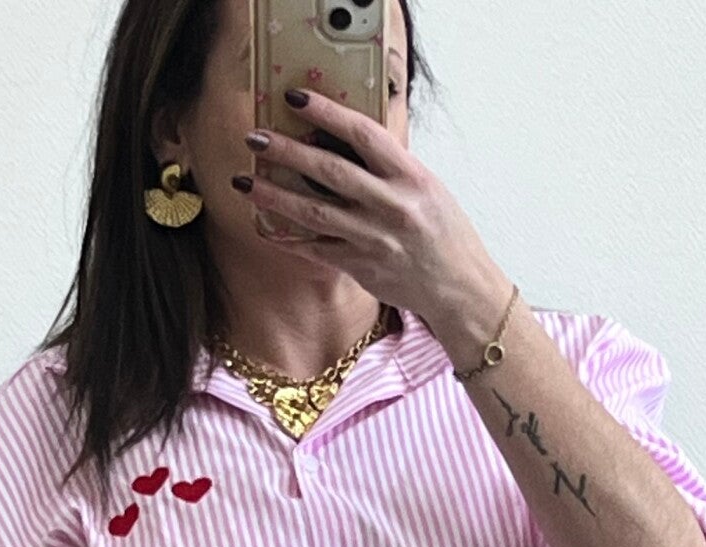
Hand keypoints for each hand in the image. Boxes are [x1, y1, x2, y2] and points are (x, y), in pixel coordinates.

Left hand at [239, 87, 511, 366]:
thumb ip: (389, 166)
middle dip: (287, 152)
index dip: (327, 113)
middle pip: (329, 171)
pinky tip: (266, 227)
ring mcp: (373, 239)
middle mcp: (391, 207)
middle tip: (255, 138)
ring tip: (246, 183)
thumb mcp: (426, 187)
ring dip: (275, 196)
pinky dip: (289, 238)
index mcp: (411, 177)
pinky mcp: (361, 267)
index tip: (296, 98)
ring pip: (314, 212)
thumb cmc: (443, 233)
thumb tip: (342, 141)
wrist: (458, 288)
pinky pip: (316, 250)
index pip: (363, 134)